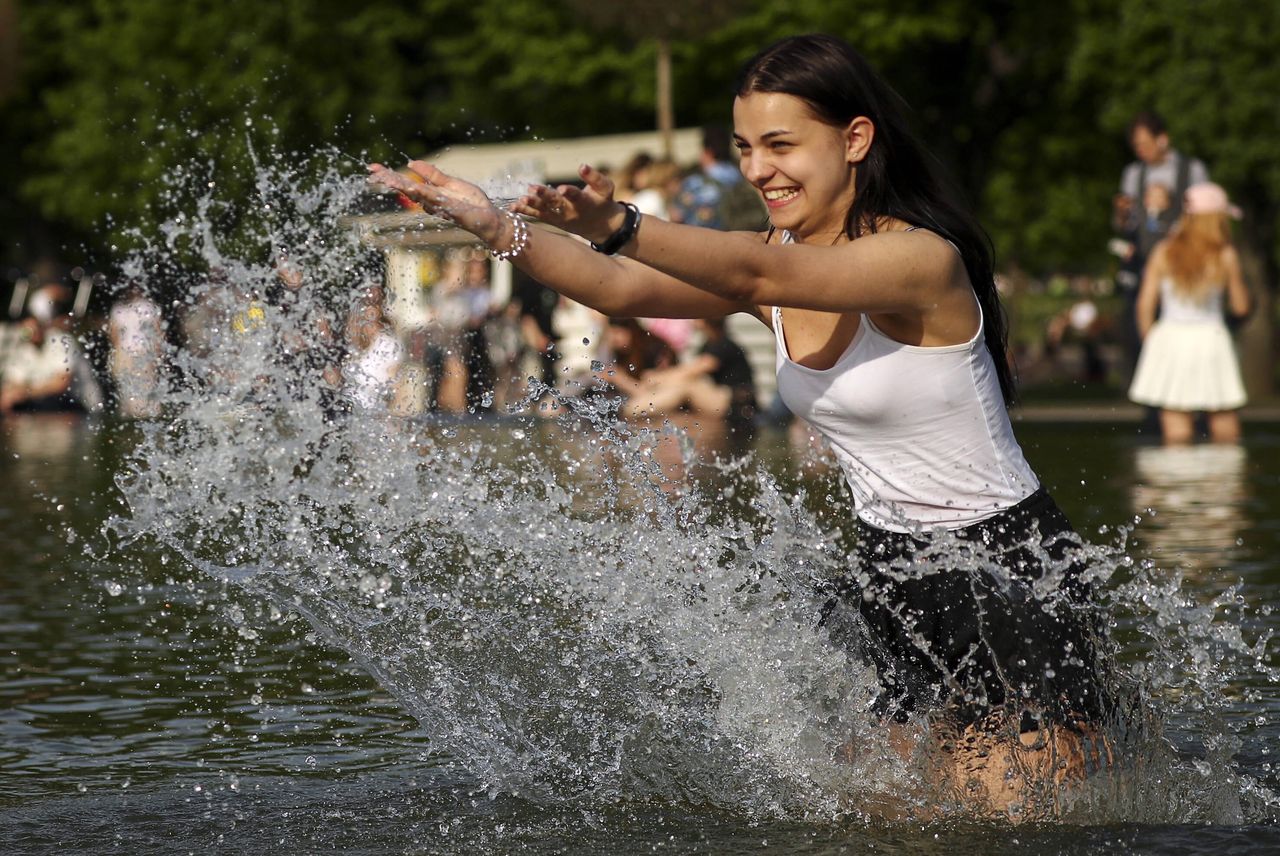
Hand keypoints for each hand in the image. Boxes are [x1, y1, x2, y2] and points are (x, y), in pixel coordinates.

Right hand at [367, 161, 504, 243]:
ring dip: (401, 185)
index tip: (373, 167)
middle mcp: (431, 202)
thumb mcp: (451, 183)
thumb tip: (413, 163)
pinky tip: (412, 186)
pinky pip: (435, 199)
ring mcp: (440, 206)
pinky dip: (423, 193)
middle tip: (372, 172)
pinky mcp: (451, 209)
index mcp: (430, 194)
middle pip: (406, 189)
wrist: (489, 219)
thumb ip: (433, 174)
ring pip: (417, 194)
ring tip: (385, 177)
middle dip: (389, 180)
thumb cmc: (472, 204)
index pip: (406, 183)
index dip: (390, 176)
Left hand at [514, 164, 626, 244]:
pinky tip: (512, 207)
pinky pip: (536, 215)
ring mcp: (559, 217)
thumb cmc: (602, 201)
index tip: (562, 188)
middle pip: (556, 203)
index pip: (577, 197)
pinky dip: (524, 211)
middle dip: (544, 196)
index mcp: (585, 203)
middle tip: (533, 188)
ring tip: (522, 199)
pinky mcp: (551, 219)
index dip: (570, 193)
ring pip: (544, 211)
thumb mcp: (605, 188)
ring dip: (532, 205)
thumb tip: (582, 165)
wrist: (599, 226)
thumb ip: (595, 177)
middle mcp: (570, 212)